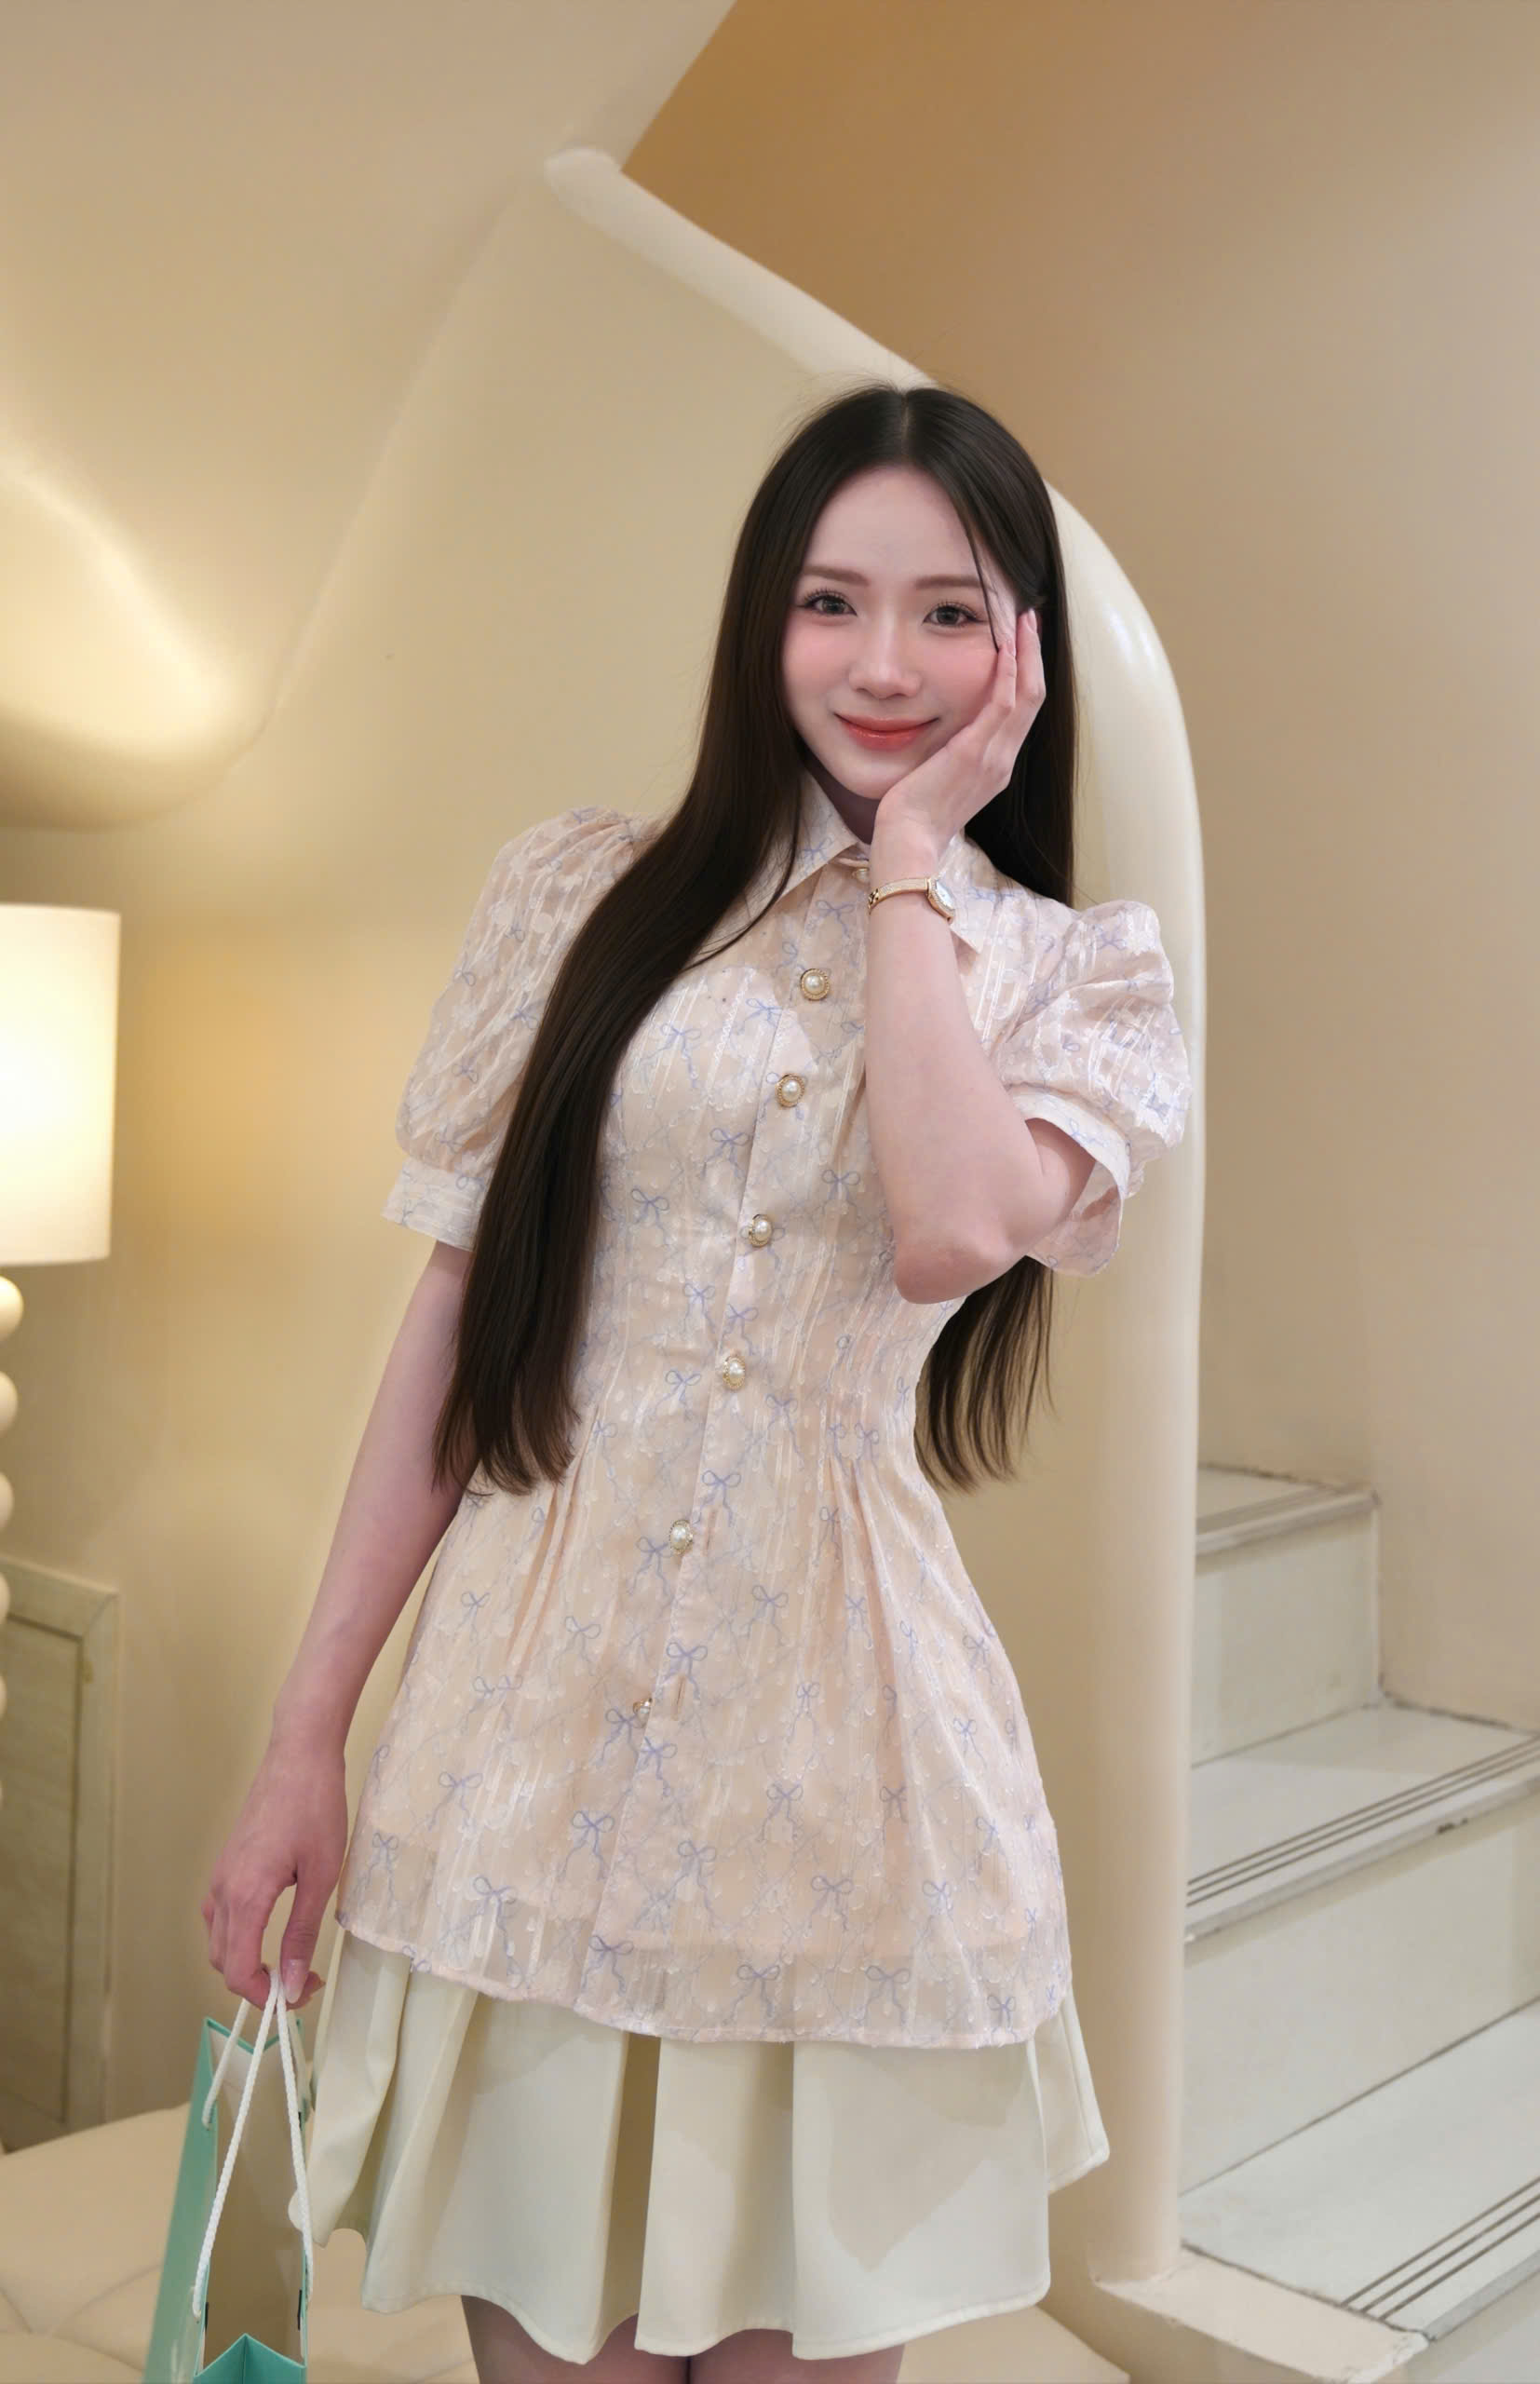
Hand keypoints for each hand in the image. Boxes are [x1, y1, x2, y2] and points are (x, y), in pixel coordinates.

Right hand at [201, 1734, 348, 2012]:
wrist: (299, 1755)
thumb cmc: (316, 1806)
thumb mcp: (322, 1875)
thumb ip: (303, 1934)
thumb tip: (295, 1982)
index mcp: (246, 1894)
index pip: (236, 1971)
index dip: (264, 1996)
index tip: (298, 1998)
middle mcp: (223, 1888)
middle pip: (221, 1962)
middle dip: (257, 1984)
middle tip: (302, 1981)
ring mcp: (220, 1875)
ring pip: (217, 1940)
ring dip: (244, 1961)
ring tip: (289, 1961)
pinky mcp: (226, 1864)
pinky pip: (219, 1915)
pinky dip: (238, 1936)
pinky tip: (270, 1930)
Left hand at [871, 608, 1043, 861]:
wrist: (908, 842)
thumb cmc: (912, 817)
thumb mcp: (937, 780)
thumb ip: (947, 756)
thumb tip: (939, 735)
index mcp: (996, 767)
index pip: (1020, 712)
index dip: (1026, 674)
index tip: (1022, 643)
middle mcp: (1003, 761)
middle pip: (1033, 698)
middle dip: (1033, 655)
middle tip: (1030, 619)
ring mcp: (994, 758)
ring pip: (1027, 695)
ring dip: (1027, 653)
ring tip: (1024, 619)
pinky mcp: (975, 753)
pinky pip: (1002, 705)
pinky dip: (1008, 672)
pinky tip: (1005, 645)